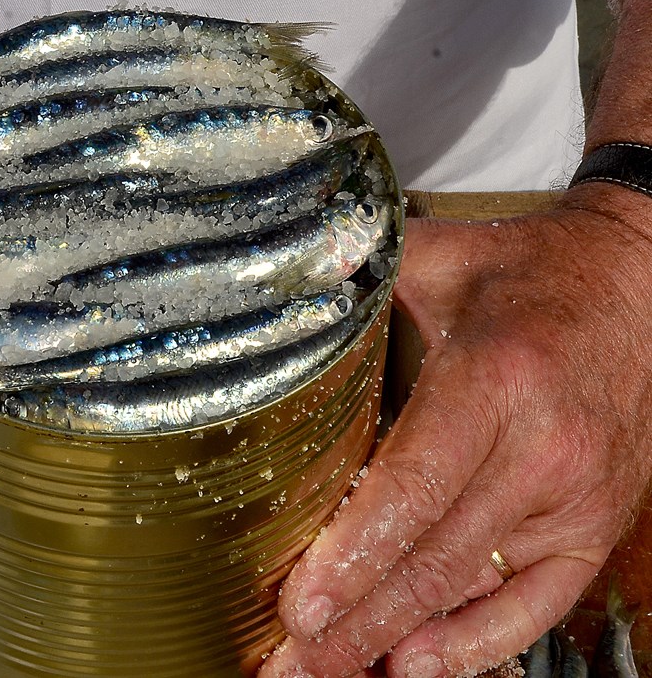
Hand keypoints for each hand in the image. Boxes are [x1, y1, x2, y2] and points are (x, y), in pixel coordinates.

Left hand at [259, 183, 651, 676]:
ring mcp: (574, 498)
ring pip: (473, 589)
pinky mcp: (592, 523)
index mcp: (496, 381)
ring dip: (395, 641)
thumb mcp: (443, 255)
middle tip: (288, 664)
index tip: (301, 605)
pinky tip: (417, 665)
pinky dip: (477, 643)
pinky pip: (536, 603)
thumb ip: (360, 269)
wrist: (639, 285)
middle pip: (434, 558)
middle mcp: (543, 450)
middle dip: (355, 622)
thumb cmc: (530, 273)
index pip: (416, 486)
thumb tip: (276, 275)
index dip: (354, 553)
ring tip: (328, 671)